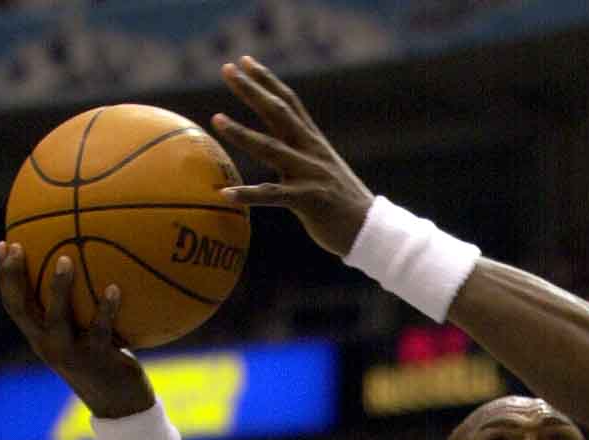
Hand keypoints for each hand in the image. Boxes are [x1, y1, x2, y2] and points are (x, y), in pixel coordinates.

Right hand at [0, 244, 153, 418]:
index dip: (5, 275)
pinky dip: (106, 308)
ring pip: (58, 316)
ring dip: (59, 287)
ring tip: (65, 258)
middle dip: (14, 276)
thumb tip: (86, 271)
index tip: (4, 244)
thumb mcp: (81, 338)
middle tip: (18, 247)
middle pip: (21, 308)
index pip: (13, 304)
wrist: (120, 405)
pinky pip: (100, 329)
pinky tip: (114, 288)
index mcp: (40, 338)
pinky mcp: (97, 359)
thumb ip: (77, 313)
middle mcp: (48, 345)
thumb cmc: (103, 363)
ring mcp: (71, 353)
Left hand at [213, 55, 374, 256]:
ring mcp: (310, 175)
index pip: (289, 103)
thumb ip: (300, 159)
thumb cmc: (344, 205)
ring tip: (217, 119)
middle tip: (227, 69)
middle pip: (278, 113)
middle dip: (252, 90)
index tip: (244, 61)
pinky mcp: (308, 201)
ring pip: (271, 148)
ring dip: (242, 134)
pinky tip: (226, 194)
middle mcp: (311, 152)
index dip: (267, 80)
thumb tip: (273, 155)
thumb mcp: (323, 172)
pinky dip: (248, 195)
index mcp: (314, 143)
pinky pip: (272, 196)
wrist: (372, 230)